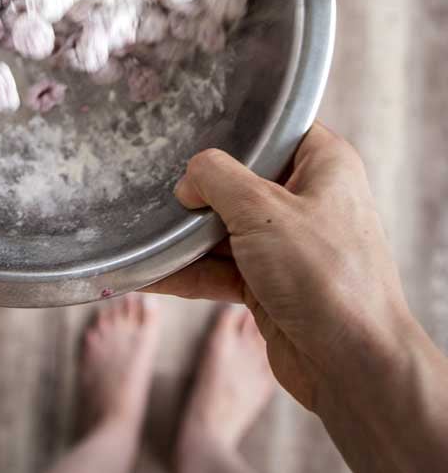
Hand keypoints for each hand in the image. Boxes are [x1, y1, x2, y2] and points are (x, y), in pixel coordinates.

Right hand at [145, 122, 412, 410]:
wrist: (353, 366)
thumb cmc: (324, 275)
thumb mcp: (263, 210)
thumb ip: (217, 179)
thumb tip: (189, 179)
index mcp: (324, 164)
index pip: (277, 128)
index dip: (238, 128)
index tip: (193, 126)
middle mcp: (308, 199)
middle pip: (242, 179)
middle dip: (200, 188)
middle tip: (156, 182)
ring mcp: (289, 244)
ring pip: (227, 227)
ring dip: (186, 235)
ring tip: (141, 230)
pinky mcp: (271, 284)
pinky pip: (220, 268)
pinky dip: (187, 270)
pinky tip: (147, 272)